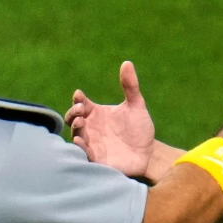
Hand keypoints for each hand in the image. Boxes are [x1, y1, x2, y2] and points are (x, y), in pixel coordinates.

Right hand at [66, 61, 155, 178]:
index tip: (80, 95)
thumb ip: (130, 86)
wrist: (149, 152)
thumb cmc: (139, 128)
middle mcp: (90, 128)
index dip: (78, 99)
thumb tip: (127, 63)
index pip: (81, 104)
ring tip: (80, 122)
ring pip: (76, 135)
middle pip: (72, 119)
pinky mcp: (96, 159)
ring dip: (75, 128)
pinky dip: (80, 147)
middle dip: (72, 113)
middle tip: (81, 110)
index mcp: (96, 113)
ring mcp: (91, 143)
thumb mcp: (136, 105)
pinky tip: (81, 141)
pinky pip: (84, 154)